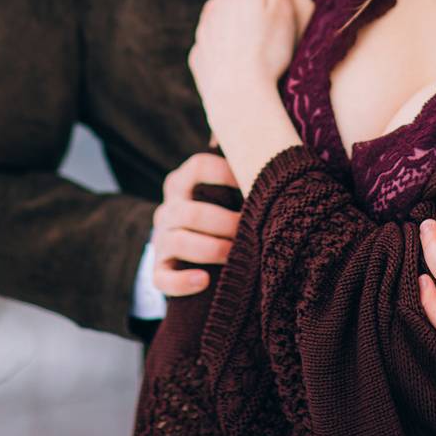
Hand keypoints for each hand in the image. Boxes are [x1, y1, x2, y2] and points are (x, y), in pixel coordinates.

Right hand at [151, 152, 240, 296]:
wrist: (187, 252)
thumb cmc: (217, 214)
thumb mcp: (220, 192)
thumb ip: (237, 175)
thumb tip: (277, 153)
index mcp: (181, 183)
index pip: (199, 166)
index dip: (226, 173)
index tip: (254, 184)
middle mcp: (168, 209)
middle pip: (192, 210)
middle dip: (225, 222)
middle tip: (251, 230)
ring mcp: (160, 240)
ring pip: (179, 242)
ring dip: (211, 249)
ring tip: (235, 255)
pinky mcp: (159, 271)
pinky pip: (163, 278)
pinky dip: (183, 281)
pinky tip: (204, 281)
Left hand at [188, 0, 296, 142]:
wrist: (239, 95)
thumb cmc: (269, 52)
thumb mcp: (283, 9)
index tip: (276, 0)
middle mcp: (217, 2)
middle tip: (266, 22)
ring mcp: (204, 27)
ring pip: (219, 10)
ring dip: (233, 17)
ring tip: (252, 42)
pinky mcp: (198, 51)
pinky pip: (211, 37)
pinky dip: (222, 41)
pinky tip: (237, 58)